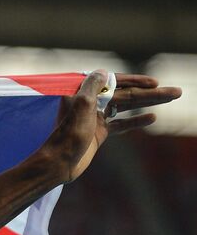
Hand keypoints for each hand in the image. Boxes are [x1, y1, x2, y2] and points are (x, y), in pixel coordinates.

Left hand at [42, 70, 181, 182]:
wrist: (58, 163)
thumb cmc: (68, 135)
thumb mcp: (80, 106)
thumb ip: (92, 87)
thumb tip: (103, 71)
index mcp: (84, 93)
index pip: (114, 82)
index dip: (135, 81)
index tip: (154, 82)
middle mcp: (90, 103)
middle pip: (125, 94)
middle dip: (151, 93)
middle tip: (176, 91)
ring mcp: (96, 118)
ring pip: (126, 107)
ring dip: (149, 103)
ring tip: (172, 98)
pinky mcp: (99, 132)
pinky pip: (121, 124)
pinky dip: (136, 120)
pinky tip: (153, 118)